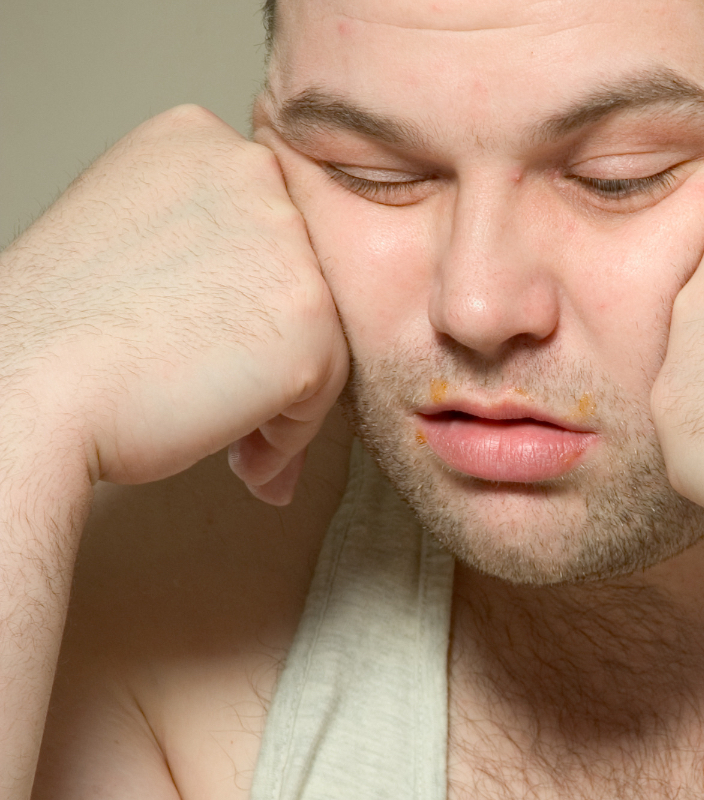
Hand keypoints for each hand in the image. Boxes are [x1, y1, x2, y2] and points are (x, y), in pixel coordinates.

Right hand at [0, 105, 348, 503]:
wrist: (30, 391)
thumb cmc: (62, 335)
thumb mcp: (130, 235)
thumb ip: (209, 238)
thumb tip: (271, 294)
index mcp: (198, 140)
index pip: (268, 227)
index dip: (243, 297)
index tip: (200, 338)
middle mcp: (252, 172)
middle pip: (305, 276)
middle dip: (268, 344)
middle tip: (208, 387)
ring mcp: (290, 242)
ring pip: (325, 333)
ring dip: (279, 394)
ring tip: (211, 421)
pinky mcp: (312, 316)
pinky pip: (327, 391)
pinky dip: (286, 434)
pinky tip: (233, 450)